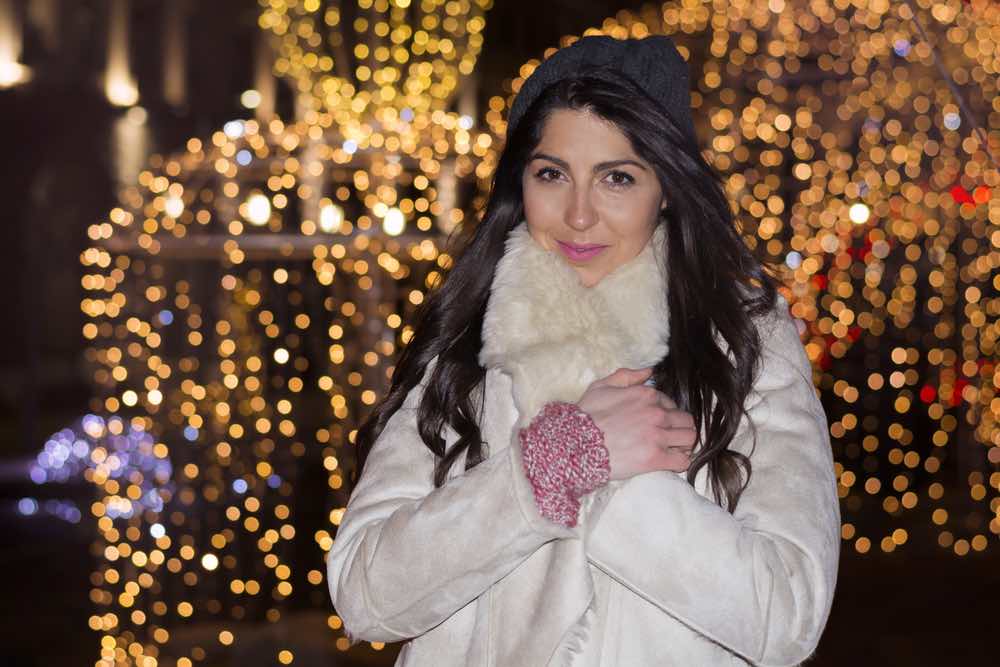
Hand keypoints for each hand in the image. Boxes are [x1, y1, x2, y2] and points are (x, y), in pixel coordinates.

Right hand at [576, 367, 695, 480]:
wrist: (576, 443)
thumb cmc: (586, 416)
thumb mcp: (601, 387)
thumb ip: (627, 376)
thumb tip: (649, 372)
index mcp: (647, 395)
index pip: (671, 403)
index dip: (666, 413)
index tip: (656, 423)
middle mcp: (657, 413)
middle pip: (686, 420)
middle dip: (679, 428)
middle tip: (668, 437)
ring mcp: (658, 436)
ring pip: (689, 438)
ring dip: (683, 443)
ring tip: (672, 449)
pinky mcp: (655, 459)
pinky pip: (682, 461)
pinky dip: (680, 462)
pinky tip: (670, 461)